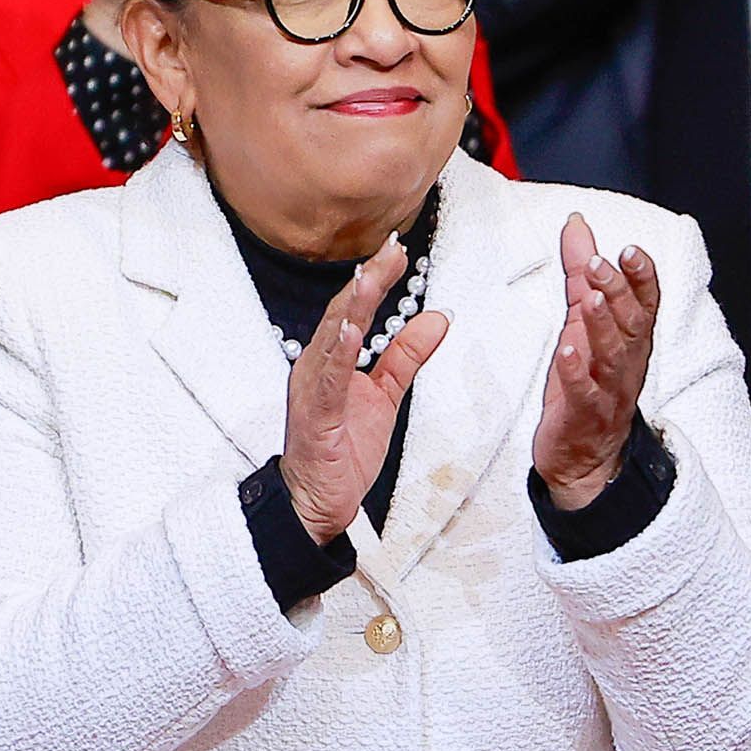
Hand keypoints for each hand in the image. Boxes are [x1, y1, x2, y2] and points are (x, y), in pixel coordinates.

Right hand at [281, 241, 450, 543]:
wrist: (318, 501)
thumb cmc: (343, 447)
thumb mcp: (386, 394)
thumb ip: (406, 355)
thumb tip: (437, 318)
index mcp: (331, 359)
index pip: (354, 309)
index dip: (375, 278)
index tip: (397, 249)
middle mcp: (316, 367)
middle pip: (343, 314)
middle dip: (367, 280)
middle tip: (391, 249)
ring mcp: (313, 391)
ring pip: (333, 340)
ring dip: (352, 308)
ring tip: (370, 277)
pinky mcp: (316, 417)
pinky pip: (329, 383)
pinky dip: (339, 355)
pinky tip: (351, 333)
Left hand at [532, 213, 662, 508]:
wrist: (583, 456)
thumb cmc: (587, 381)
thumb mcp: (582, 320)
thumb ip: (582, 273)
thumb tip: (577, 224)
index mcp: (631, 338)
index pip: (646, 301)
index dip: (642, 276)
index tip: (631, 249)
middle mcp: (627, 361)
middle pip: (632, 322)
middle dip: (620, 291)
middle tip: (602, 264)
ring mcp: (609, 388)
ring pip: (613, 354)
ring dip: (603, 325)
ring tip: (590, 299)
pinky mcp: (584, 413)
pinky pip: (585, 392)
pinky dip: (578, 371)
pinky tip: (568, 351)